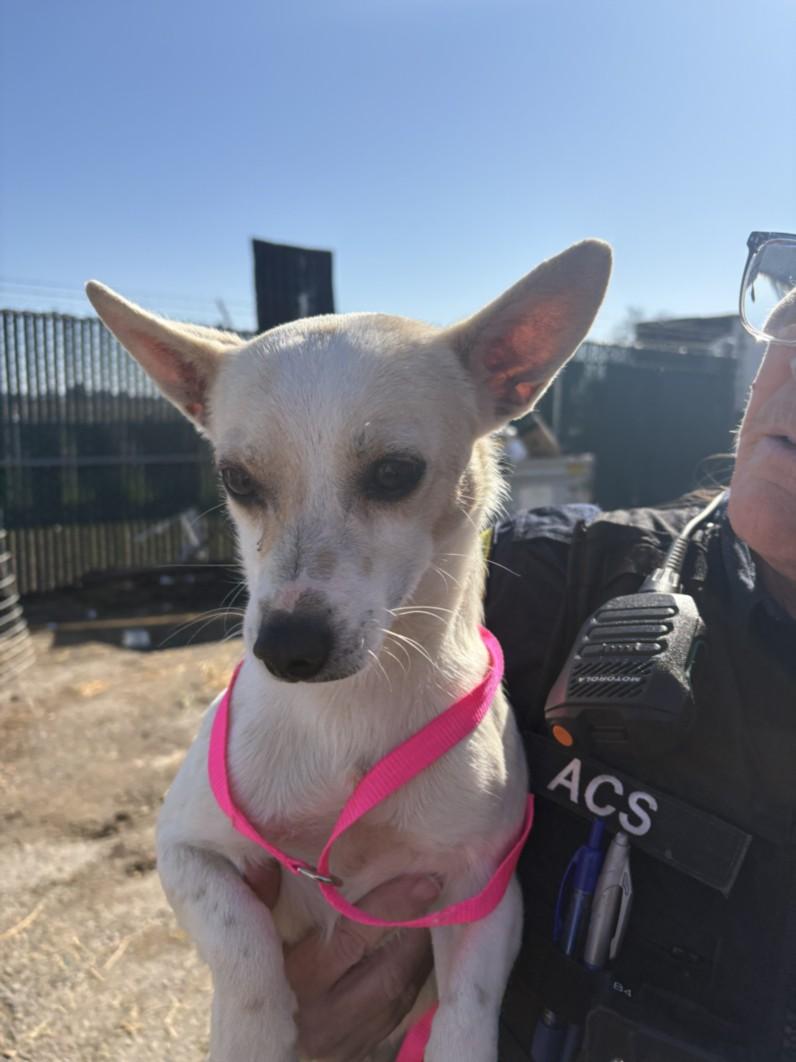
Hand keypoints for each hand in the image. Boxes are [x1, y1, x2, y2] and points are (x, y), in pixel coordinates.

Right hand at [246, 864, 438, 1060]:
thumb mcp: (253, 940)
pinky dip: (413, 977)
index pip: (352, 938)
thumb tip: (262, 858)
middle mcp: (326, 1017)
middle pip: (388, 970)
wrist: (256, 1046)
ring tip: (432, 914)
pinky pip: (399, 1012)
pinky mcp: (361, 1049)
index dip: (390, 907)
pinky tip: (417, 950)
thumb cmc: (253, 978)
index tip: (424, 881)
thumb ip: (258, 900)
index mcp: (298, 982)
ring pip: (400, 993)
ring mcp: (347, 1039)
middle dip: (417, 931)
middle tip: (436, 891)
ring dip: (420, 953)